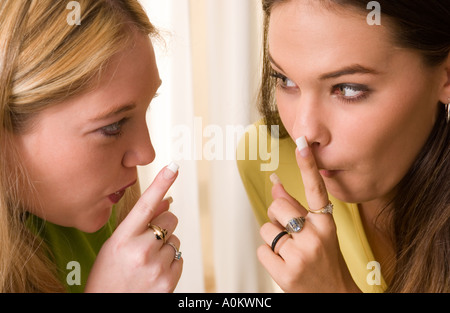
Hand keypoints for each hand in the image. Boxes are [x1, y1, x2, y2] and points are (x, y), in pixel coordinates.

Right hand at [85, 164, 182, 292]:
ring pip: (176, 239)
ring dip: (165, 246)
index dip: (160, 183)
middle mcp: (140, 250)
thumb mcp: (115, 246)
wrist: (107, 309)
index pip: (145, 204)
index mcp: (121, 239)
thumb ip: (140, 223)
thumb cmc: (107, 276)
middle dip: (162, 225)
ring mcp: (156, 266)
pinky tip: (154, 273)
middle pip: (170, 219)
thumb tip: (167, 200)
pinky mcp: (169, 281)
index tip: (174, 166)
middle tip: (147, 241)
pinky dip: (171, 262)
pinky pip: (180, 258)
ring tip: (146, 262)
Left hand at [257, 137, 359, 291]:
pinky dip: (268, 256)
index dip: (308, 166)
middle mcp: (315, 237)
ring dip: (272, 239)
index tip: (303, 145)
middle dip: (276, 216)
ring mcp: (301, 256)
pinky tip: (283, 263)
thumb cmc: (325, 260)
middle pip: (278, 208)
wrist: (333, 295)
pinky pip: (262, 250)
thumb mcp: (319, 232)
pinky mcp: (286, 273)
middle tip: (287, 231)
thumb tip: (275, 185)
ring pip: (266, 230)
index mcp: (326, 224)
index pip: (316, 191)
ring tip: (288, 251)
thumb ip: (298, 208)